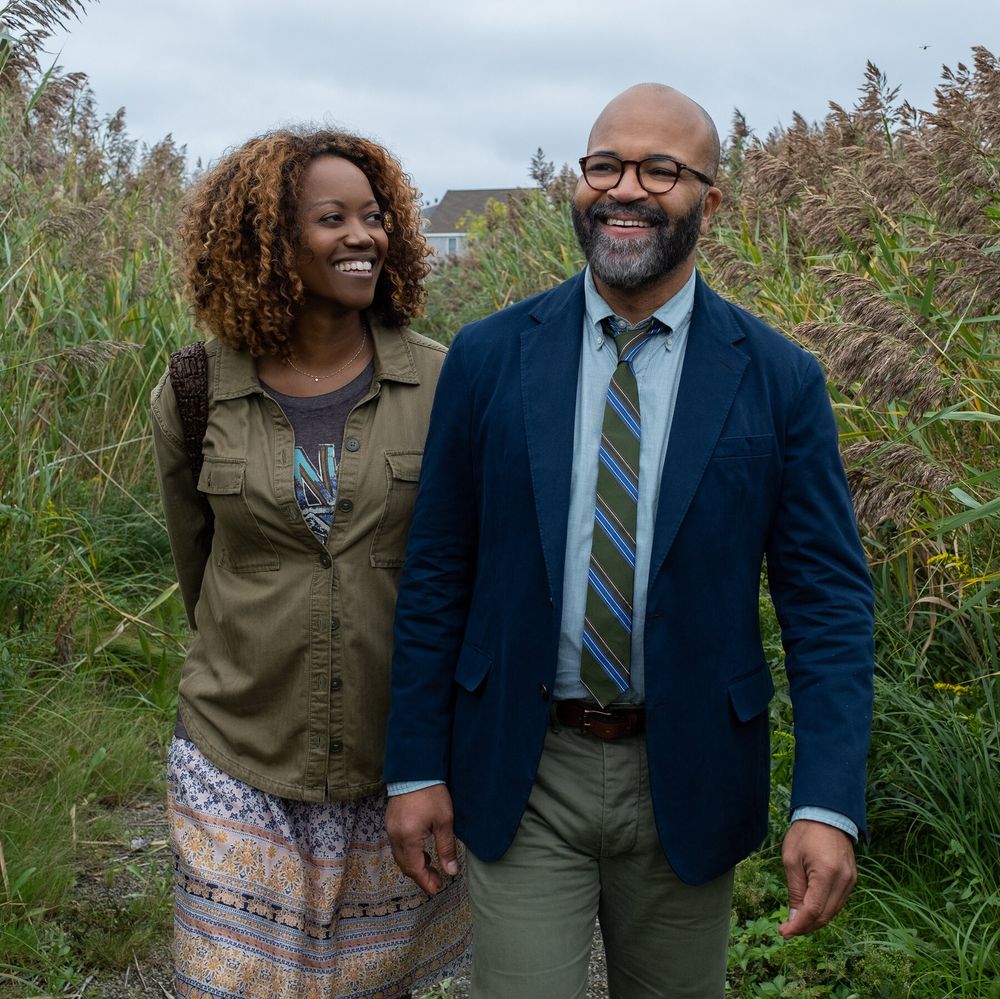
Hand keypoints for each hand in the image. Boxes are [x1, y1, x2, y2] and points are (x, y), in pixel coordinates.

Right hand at [386, 784, 459, 895]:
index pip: (415, 869)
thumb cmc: (432, 793)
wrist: (416, 769)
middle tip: (436, 881)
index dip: (425, 882)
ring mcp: (390, 828)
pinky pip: (397, 844)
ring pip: (399, 856)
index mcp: (408, 838)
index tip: (436, 889)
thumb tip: (451, 871)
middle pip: (405, 865)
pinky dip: (408, 852)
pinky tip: (421, 849)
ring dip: (413, 864)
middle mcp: (395, 836)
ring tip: (431, 865)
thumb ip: (446, 848)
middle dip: (420, 875)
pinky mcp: (390, 820)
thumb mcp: (444, 821)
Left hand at [779, 819, 856, 938]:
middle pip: (825, 915)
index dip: (798, 925)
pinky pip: (838, 902)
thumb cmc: (805, 833)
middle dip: (806, 926)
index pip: (814, 911)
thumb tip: (795, 917)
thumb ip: (795, 890)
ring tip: (796, 922)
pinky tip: (810, 909)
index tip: (783, 933)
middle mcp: (844, 881)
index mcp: (827, 874)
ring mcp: (851, 881)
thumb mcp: (791, 860)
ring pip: (833, 911)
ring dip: (815, 920)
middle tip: (788, 929)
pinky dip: (824, 909)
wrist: (827, 814)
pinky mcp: (852, 879)